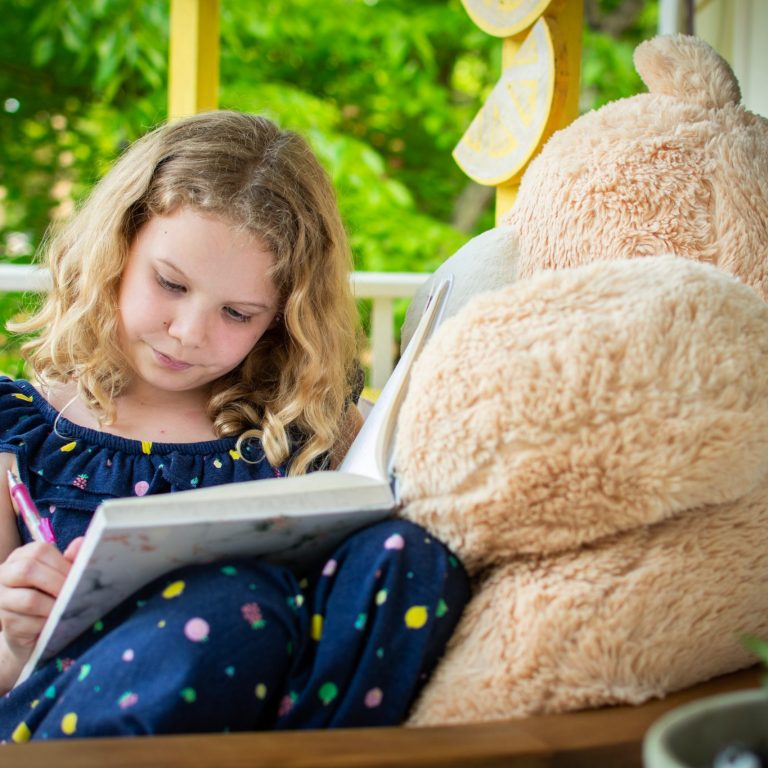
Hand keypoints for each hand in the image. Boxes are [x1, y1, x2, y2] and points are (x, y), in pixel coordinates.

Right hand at [0, 541, 76, 659]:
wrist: (29, 627)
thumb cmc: (47, 593)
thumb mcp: (60, 574)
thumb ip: (70, 559)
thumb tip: (81, 542)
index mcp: (21, 556)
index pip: (39, 551)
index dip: (62, 564)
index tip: (79, 576)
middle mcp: (5, 574)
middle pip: (27, 570)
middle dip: (57, 583)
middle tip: (74, 593)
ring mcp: (1, 599)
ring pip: (29, 600)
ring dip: (54, 606)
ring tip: (67, 609)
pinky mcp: (4, 622)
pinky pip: (27, 623)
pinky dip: (46, 624)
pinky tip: (53, 623)